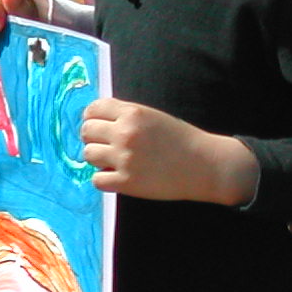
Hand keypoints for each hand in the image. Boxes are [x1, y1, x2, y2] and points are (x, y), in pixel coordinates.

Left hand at [80, 97, 257, 204]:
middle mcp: (126, 133)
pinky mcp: (126, 182)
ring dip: (98, 158)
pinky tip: (118, 176)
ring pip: (88, 154)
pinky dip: (104, 179)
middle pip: (86, 132)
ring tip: (115, 161)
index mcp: (133, 113)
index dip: (93, 118)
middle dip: (94, 138)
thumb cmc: (180, 140)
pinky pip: (96, 179)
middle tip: (107, 145)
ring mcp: (124, 158)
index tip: (99, 126)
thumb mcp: (153, 117)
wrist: (205, 165)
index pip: (93, 109)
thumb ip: (126, 116)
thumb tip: (94, 120)